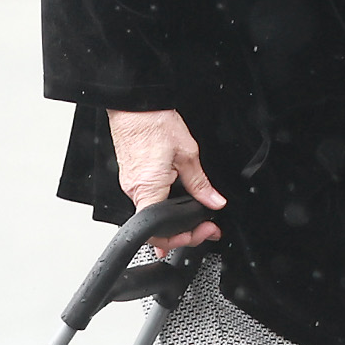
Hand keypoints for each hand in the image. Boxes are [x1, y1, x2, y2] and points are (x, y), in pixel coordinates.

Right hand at [107, 109, 226, 251]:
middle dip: (184, 233)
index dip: (182, 240)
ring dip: (174, 220)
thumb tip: (215, 202)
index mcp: (148, 189)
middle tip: (207, 228)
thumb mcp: (187, 154)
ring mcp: (129, 184)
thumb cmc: (154, 123)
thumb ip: (201, 184)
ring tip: (195, 216)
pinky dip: (163, 204)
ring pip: (152, 213)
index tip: (203, 232)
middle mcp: (134, 190)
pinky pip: (146, 198)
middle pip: (157, 228)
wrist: (135, 104)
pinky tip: (175, 201)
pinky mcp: (131, 175)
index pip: (159, 232)